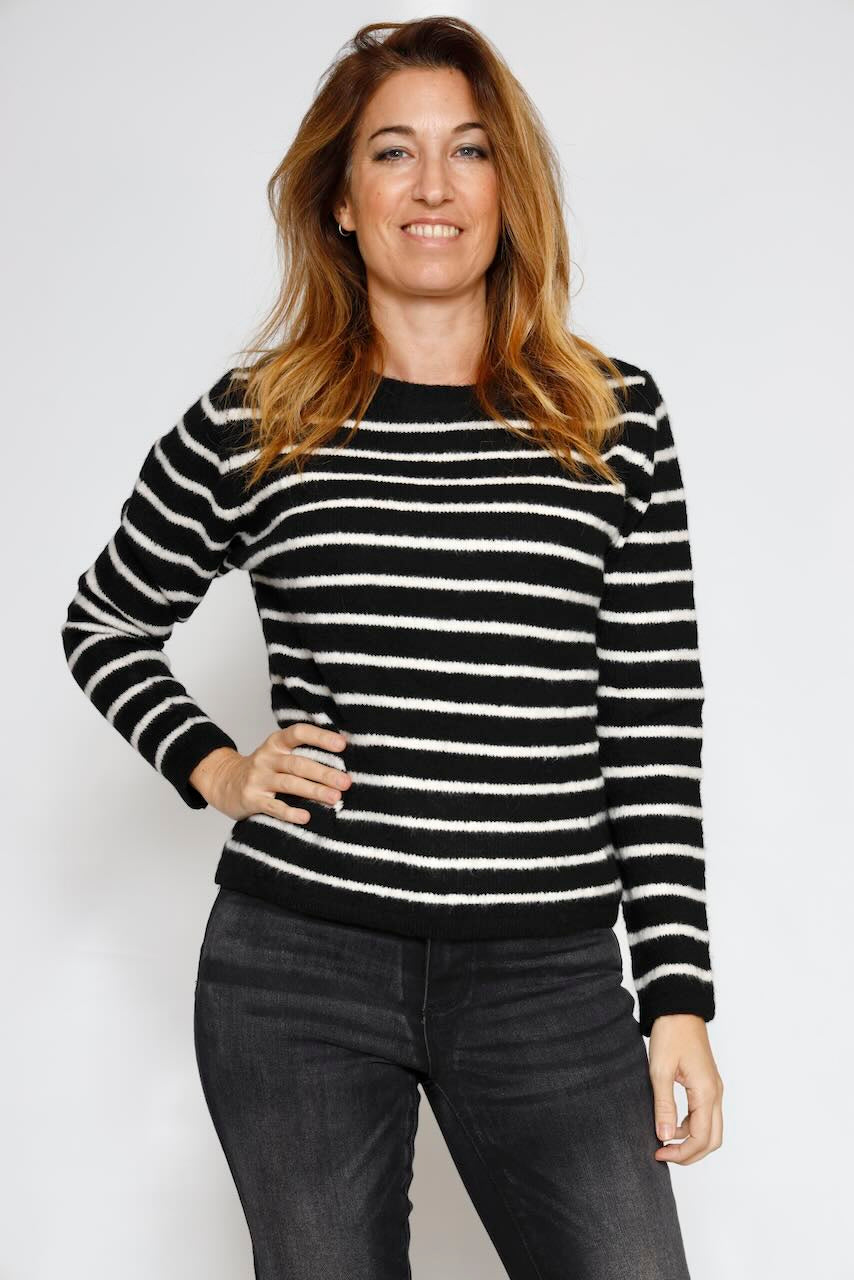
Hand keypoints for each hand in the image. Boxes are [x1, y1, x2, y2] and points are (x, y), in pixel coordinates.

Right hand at [189, 724, 351, 821]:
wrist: (222, 782)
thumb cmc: (262, 769)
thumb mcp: (277, 753)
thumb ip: (302, 752)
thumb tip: (342, 758)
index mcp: (276, 743)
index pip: (298, 733)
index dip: (320, 737)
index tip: (342, 745)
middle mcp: (266, 758)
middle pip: (298, 763)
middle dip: (324, 772)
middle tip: (346, 782)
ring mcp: (258, 779)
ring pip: (289, 784)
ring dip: (313, 791)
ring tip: (334, 798)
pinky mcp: (251, 800)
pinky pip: (273, 807)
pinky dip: (290, 813)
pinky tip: (306, 817)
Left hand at [648, 1014, 723, 1164]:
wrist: (679, 1010)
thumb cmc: (670, 1035)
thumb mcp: (660, 1072)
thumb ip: (664, 1106)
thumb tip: (664, 1137)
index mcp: (706, 1093)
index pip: (701, 1138)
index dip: (681, 1153)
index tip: (658, 1153)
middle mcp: (715, 1094)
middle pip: (712, 1140)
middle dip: (689, 1153)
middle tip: (663, 1154)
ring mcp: (714, 1089)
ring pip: (710, 1129)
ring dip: (690, 1140)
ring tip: (663, 1139)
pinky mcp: (707, 1084)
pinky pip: (705, 1115)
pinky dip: (690, 1126)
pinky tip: (671, 1123)